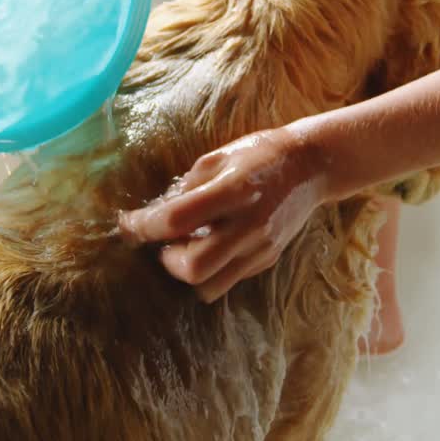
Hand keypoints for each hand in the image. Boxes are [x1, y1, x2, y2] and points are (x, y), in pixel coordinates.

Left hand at [119, 128, 329, 302]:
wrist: (312, 167)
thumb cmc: (260, 154)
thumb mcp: (218, 157)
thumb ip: (186, 187)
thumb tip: (156, 213)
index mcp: (234, 191)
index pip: (177, 220)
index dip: (143, 226)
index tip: (127, 224)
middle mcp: (249, 225)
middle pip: (193, 268)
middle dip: (168, 260)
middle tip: (166, 243)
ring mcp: (260, 248)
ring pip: (210, 286)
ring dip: (189, 272)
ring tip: (189, 247)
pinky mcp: (267, 259)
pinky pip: (229, 280)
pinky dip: (211, 270)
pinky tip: (212, 245)